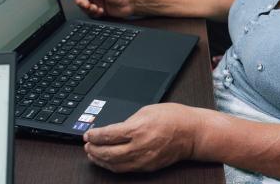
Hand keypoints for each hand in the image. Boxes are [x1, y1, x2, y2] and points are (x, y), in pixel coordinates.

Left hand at [84, 103, 199, 172]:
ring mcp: (143, 159)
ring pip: (114, 164)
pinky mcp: (147, 167)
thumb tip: (114, 130)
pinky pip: (125, 169)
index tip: (88, 134)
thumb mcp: (148, 111)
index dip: (94, 135)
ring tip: (93, 153)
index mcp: (138, 128)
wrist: (192, 133)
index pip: (108, 135)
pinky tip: (108, 161)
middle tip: (87, 144)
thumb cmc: (174, 117)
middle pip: (107, 152)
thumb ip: (129, 121)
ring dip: (100, 160)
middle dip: (93, 149)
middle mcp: (139, 146)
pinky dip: (113, 166)